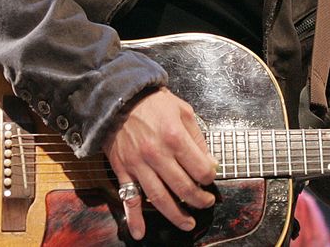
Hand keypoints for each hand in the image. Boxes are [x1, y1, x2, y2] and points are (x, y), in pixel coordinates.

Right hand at [103, 88, 217, 239]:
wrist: (119, 97)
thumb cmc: (153, 103)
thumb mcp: (183, 111)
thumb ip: (197, 138)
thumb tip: (209, 162)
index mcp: (175, 138)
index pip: (200, 169)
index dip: (210, 177)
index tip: (210, 177)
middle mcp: (157, 155)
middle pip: (183, 188)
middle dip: (199, 200)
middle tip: (206, 203)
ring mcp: (139, 165)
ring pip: (160, 198)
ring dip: (176, 215)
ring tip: (188, 223)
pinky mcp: (124, 170)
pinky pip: (129, 198)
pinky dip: (133, 218)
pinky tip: (139, 232)